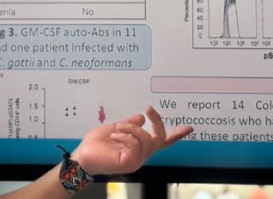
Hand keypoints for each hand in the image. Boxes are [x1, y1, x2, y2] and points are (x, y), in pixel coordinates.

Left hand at [70, 106, 192, 175]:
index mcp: (139, 147)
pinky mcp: (129, 163)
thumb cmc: (96, 145)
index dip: (176, 135)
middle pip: (160, 138)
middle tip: (149, 109)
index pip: (162, 142)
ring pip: (146, 138)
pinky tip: (115, 135)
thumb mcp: (115, 128)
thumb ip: (130, 123)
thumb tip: (141, 117)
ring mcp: (136, 160)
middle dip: (157, 121)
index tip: (189, 127)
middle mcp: (141, 154)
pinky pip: (135, 145)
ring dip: (131, 128)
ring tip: (117, 129)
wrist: (82, 157)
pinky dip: (126, 136)